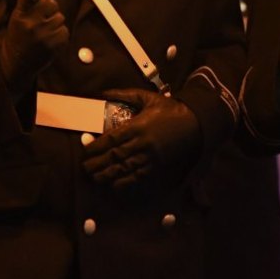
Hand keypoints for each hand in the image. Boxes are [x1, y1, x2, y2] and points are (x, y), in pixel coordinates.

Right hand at [0, 0, 68, 95]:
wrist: (16, 63)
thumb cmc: (20, 34)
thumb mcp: (22, 16)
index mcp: (19, 14)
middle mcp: (29, 24)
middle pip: (52, 5)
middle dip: (50, 11)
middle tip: (41, 21)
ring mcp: (42, 36)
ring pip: (60, 18)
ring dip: (55, 24)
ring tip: (44, 33)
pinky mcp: (52, 46)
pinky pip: (65, 31)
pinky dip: (60, 36)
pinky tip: (49, 42)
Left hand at [82, 88, 200, 191]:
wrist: (194, 123)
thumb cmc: (169, 109)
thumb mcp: (147, 97)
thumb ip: (124, 94)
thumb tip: (102, 92)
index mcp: (138, 126)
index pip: (112, 138)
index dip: (97, 146)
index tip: (85, 151)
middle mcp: (142, 143)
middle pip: (116, 156)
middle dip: (99, 163)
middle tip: (84, 168)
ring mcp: (151, 156)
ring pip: (126, 168)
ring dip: (109, 174)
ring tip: (95, 178)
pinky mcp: (158, 166)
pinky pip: (140, 176)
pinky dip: (126, 182)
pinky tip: (115, 186)